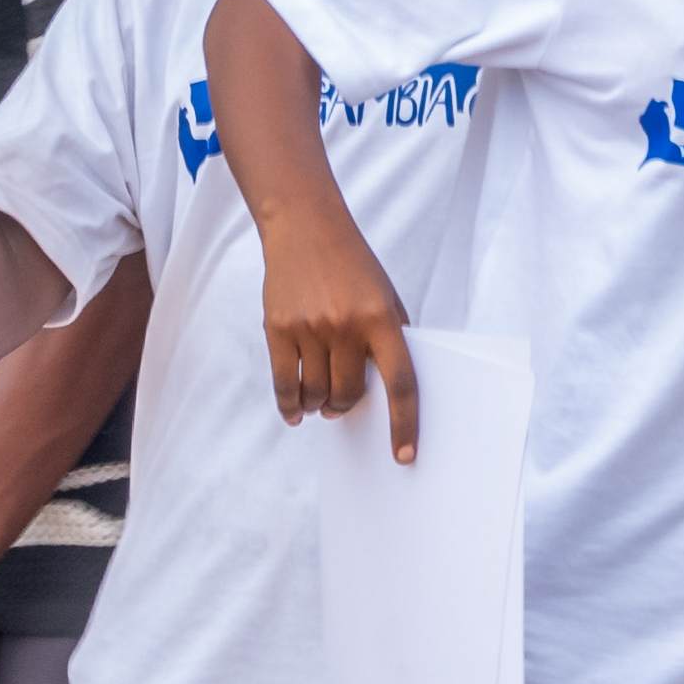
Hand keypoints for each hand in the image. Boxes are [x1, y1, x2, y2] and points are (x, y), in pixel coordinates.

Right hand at [254, 206, 420, 459]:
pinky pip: (284, 384)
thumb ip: (390, 338)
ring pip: (316, 394)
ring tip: (319, 403)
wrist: (305, 228)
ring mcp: (310, 328)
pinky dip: (290, 405)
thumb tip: (388, 392)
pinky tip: (295, 412)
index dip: (404, 425)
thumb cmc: (352, 265)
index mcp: (382, 319)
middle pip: (350, 393)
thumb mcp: (385, 296)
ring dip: (319, 406)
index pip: (400, 384)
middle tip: (340, 406)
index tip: (404, 455)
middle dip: (346, 407)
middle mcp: (347, 325)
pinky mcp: (278, 328)